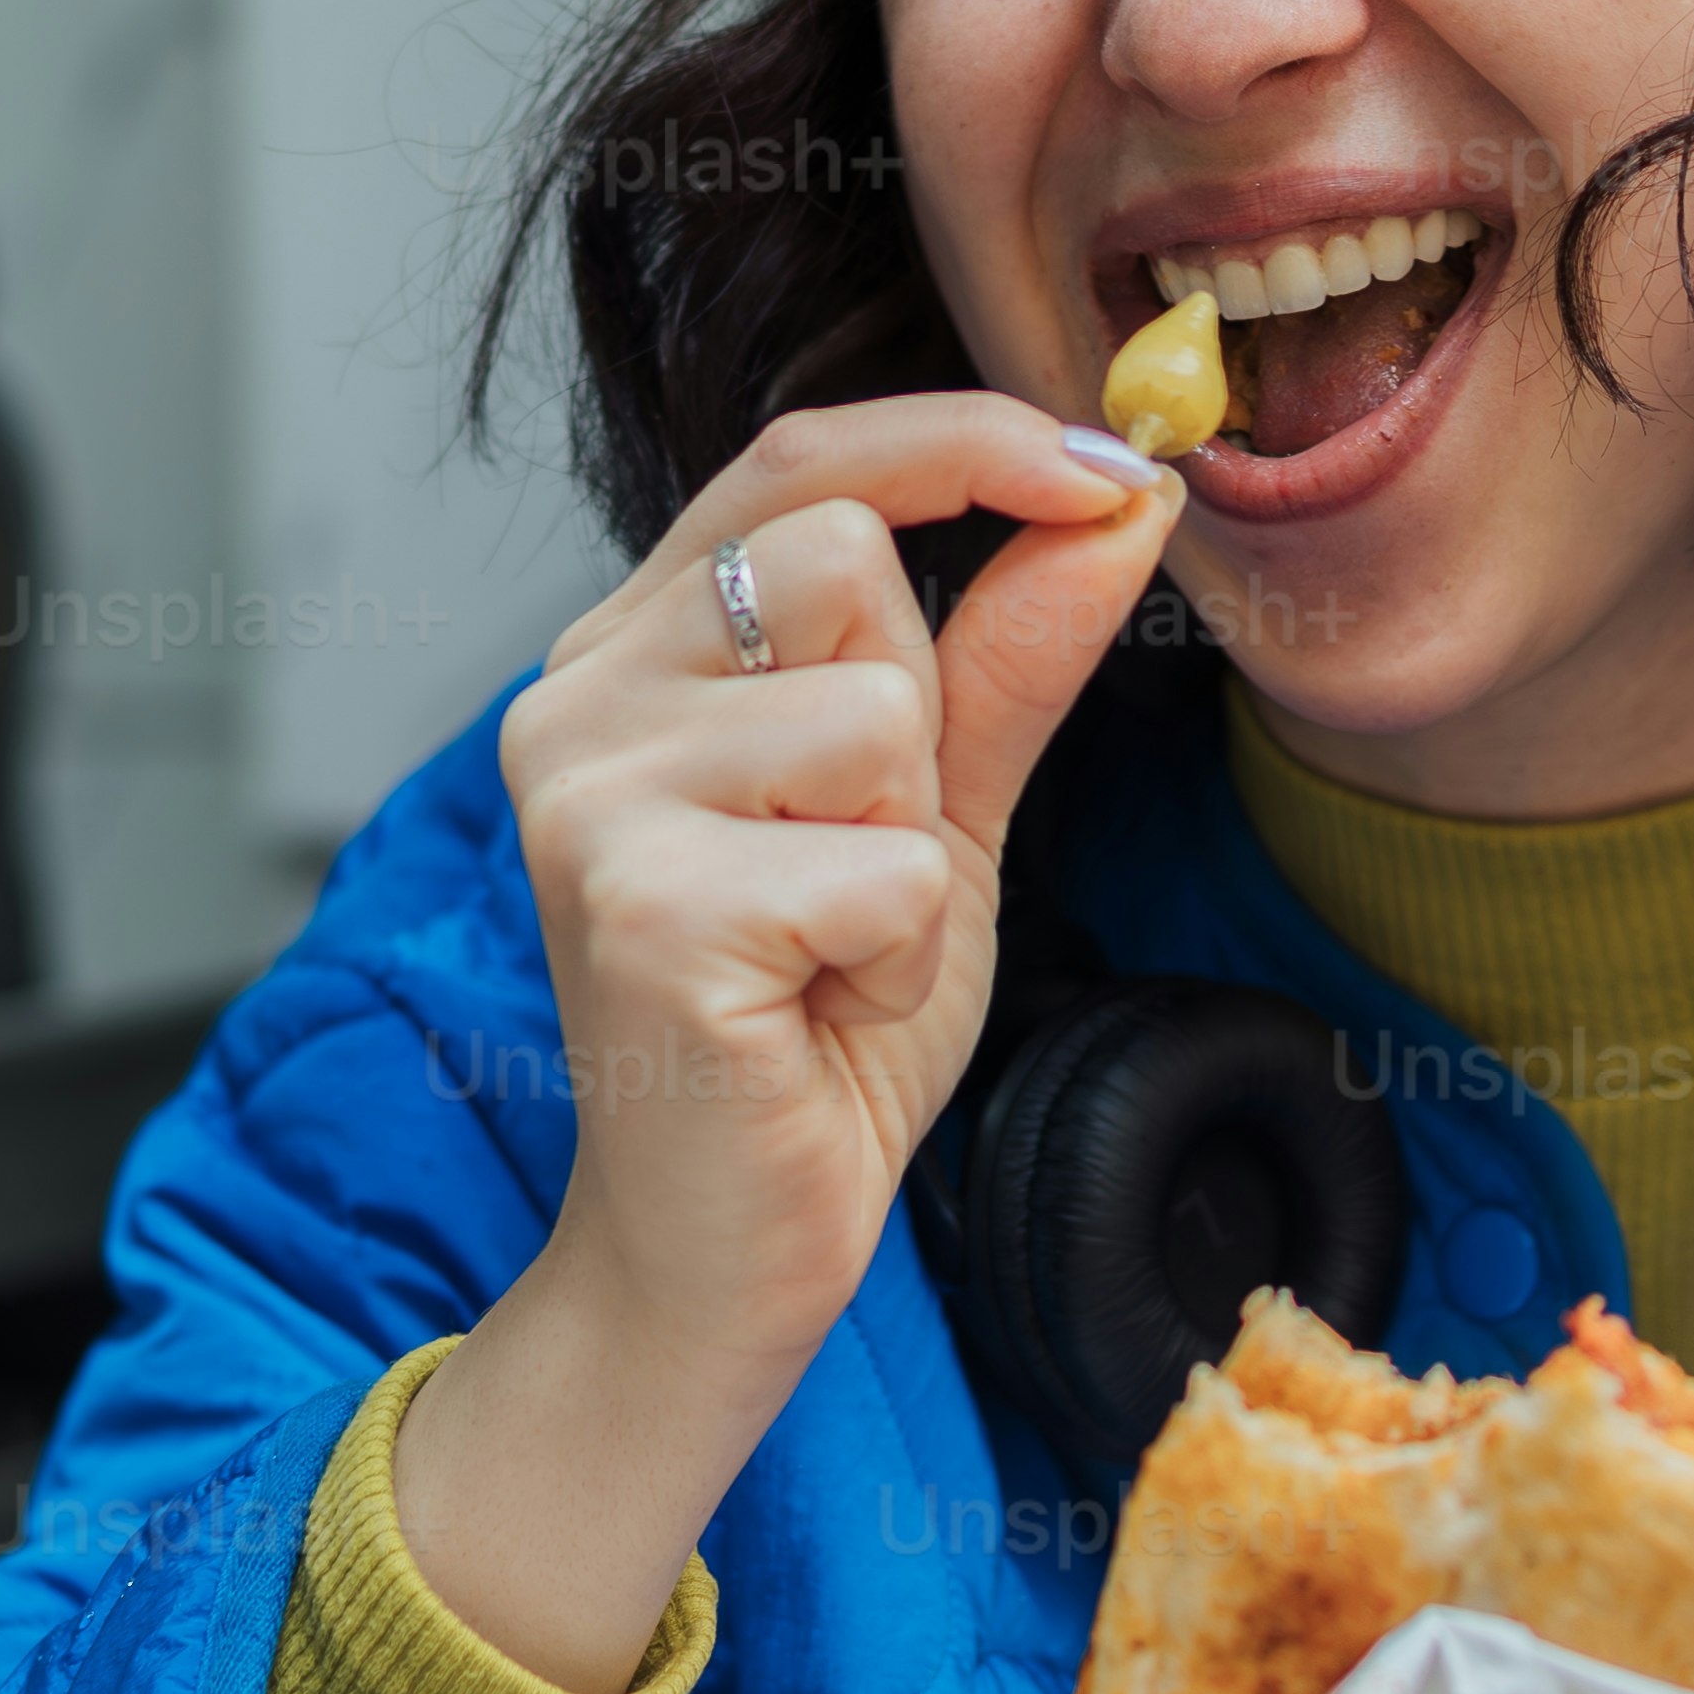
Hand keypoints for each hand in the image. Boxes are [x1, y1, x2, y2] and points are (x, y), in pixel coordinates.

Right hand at [388, 394, 1173, 1690]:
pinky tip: (818, 1013)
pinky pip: (880, 862)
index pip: (796, 458)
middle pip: (845, 562)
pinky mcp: (638, 907)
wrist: (728, 1250)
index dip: (960, 442)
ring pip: (873, 711)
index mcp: (630, 651)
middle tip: (861, 867)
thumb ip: (1008, 657)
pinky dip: (898, 952)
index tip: (1109, 472)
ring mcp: (588, 798)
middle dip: (918, 719)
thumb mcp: (937, 816)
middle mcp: (575, 697)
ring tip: (834, 950)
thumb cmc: (814, 1036)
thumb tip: (1119, 500)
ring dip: (911, 853)